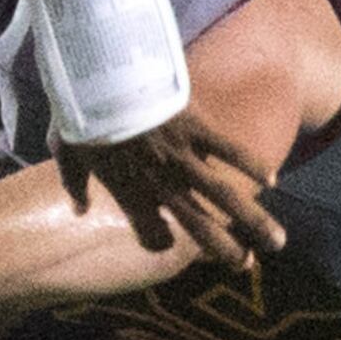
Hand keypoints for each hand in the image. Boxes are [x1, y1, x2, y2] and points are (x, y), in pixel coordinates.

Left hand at [56, 107, 284, 266]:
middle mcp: (160, 183)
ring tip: (276, 242)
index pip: (150, 235)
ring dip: (253, 221)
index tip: (168, 241)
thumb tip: (77, 208)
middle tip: (246, 266)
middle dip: (225, 250)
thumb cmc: (78, 111)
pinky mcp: (198, 127)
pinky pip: (230, 150)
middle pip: (198, 227)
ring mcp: (182, 156)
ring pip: (224, 198)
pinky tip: (273, 180)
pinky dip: (252, 165)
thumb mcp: (64, 150)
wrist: (97, 73)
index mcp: (128, 191)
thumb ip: (73, 183)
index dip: (159, 242)